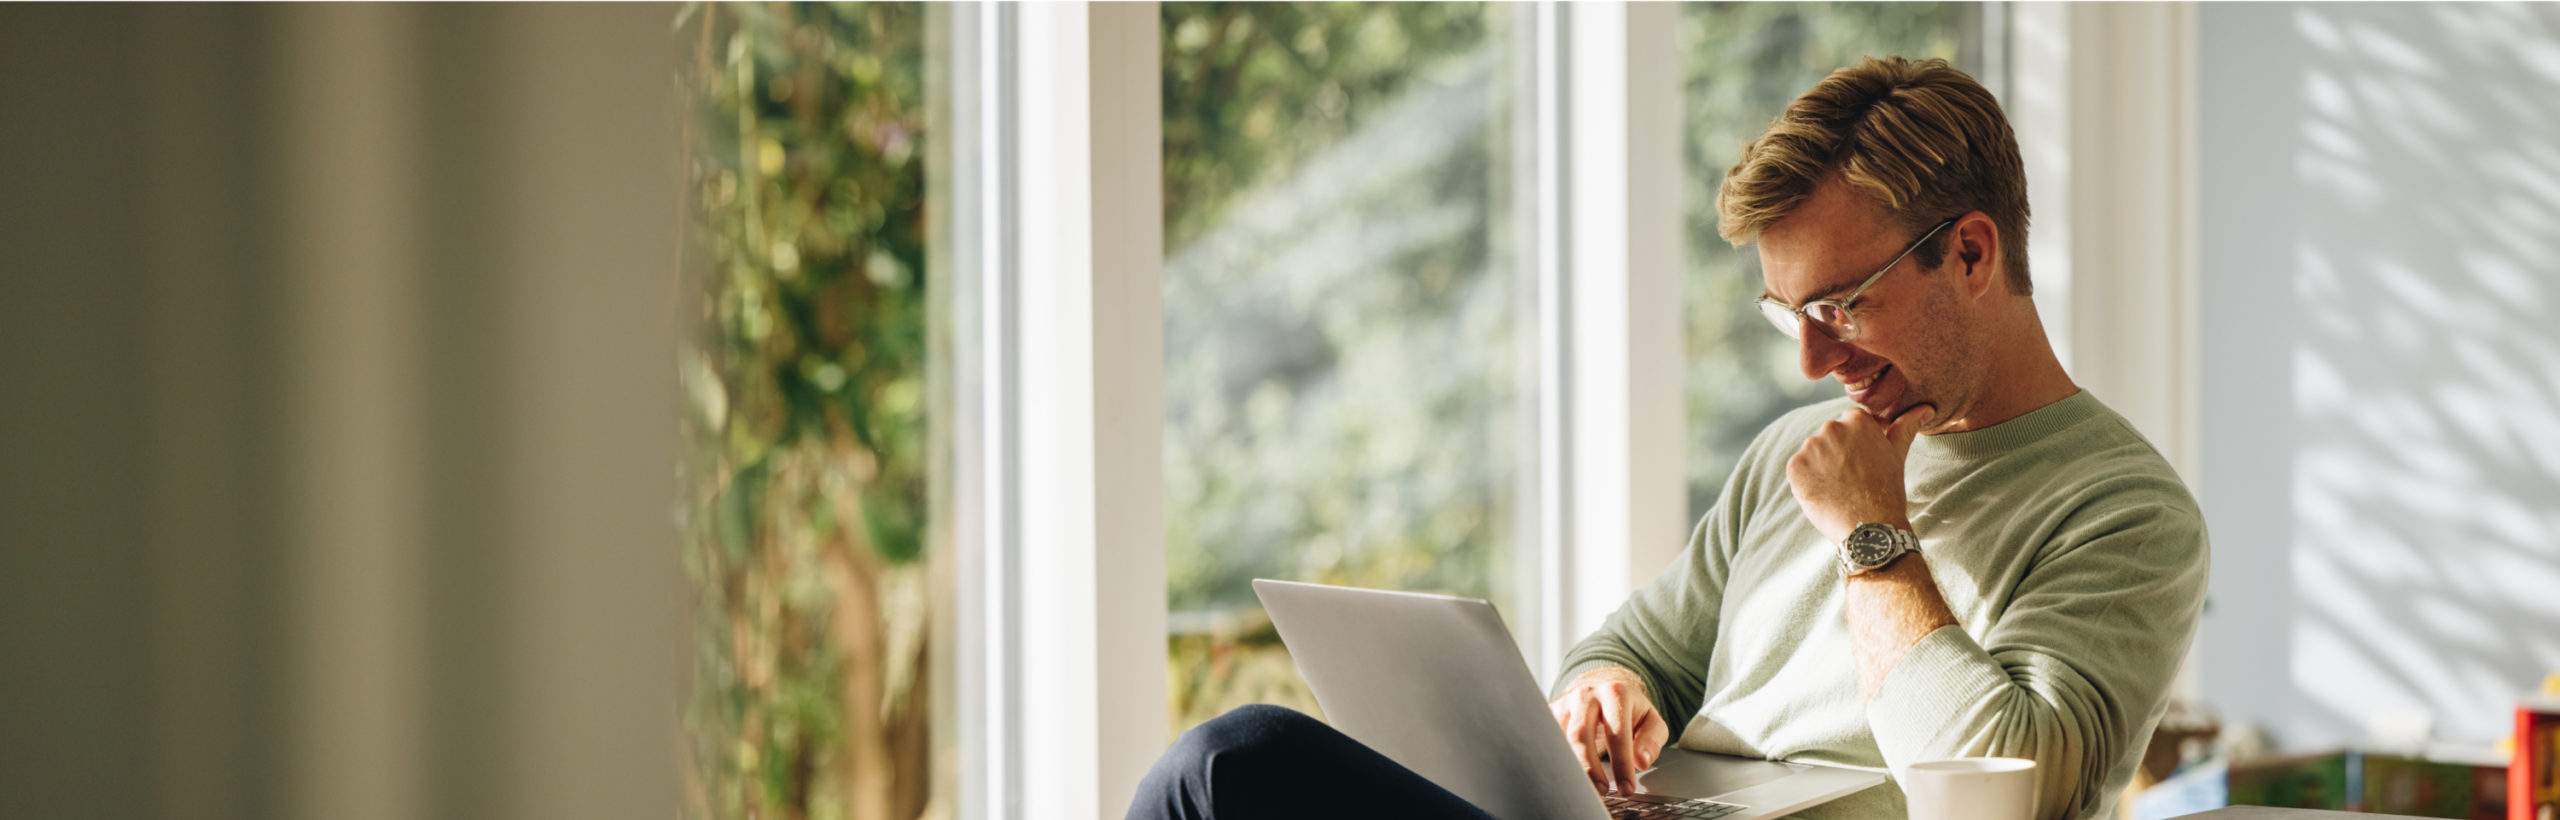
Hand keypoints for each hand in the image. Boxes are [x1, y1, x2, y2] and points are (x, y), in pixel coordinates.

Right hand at [1548, 665, 1668, 795]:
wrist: (1604, 690)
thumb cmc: (1630, 711)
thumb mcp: (1651, 722)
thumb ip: (1652, 740)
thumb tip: (1641, 761)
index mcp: (1615, 693)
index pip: (1617, 733)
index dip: (1622, 764)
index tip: (1627, 789)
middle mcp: (1586, 694)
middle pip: (1580, 735)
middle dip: (1590, 769)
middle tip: (1602, 792)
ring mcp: (1565, 702)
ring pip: (1559, 740)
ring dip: (1571, 769)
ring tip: (1586, 790)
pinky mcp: (1550, 713)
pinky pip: (1549, 741)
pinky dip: (1557, 762)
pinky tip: (1569, 778)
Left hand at [1786, 404, 1934, 542]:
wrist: (1869, 527)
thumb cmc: (1886, 491)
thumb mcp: (1897, 454)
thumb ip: (1906, 426)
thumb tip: (1926, 408)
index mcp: (1857, 420)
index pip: (1850, 424)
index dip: (1856, 446)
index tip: (1864, 463)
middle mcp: (1831, 427)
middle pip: (1830, 437)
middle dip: (1838, 454)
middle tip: (1852, 479)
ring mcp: (1811, 447)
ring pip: (1813, 453)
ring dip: (1821, 467)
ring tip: (1839, 488)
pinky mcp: (1795, 467)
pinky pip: (1799, 470)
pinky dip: (1807, 481)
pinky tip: (1824, 494)